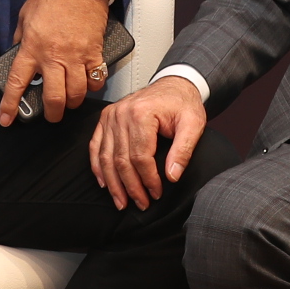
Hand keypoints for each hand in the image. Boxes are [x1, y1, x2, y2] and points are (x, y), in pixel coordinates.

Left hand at [2, 0, 109, 125]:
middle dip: (52, 114)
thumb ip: (21, 38)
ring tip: (69, 102)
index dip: (10, 105)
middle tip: (51, 116)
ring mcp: (76, 55)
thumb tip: (19, 51)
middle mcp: (53, 55)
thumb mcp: (25, 15)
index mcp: (32, 47)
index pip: (17, 83)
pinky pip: (96, 78)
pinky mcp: (95, 51)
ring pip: (76, 93)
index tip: (6, 119)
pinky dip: (93, 86)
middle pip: (54, 98)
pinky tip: (88, 85)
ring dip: (72, 103)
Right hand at [89, 75, 207, 209]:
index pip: (140, 156)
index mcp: (142, 114)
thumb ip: (184, 150)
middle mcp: (121, 114)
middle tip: (141, 204)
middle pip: (120, 160)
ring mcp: (111, 116)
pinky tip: (105, 182)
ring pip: (106, 157)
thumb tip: (172, 176)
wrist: (174, 84)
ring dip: (113, 183)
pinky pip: (96, 146)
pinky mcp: (106, 118)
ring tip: (122, 202)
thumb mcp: (193, 124)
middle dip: (130, 187)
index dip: (148, 179)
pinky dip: (98, 167)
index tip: (156, 193)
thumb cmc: (183, 103)